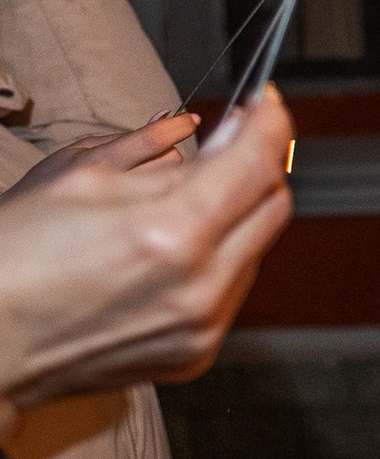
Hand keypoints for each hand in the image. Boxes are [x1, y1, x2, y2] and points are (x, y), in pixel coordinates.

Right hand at [0, 90, 290, 427]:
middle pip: (274, 205)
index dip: (270, 122)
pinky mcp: (196, 354)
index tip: (265, 104)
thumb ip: (162, 150)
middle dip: (259, 165)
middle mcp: (199, 287)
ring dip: (236, 215)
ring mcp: (201, 328)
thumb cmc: (16, 254)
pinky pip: (232, 291)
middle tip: (229, 144)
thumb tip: (220, 130)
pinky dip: (217, 260)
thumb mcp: (81, 175)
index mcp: (171, 233)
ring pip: (256, 249)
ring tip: (179, 204)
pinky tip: (171, 252)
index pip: (257, 162)